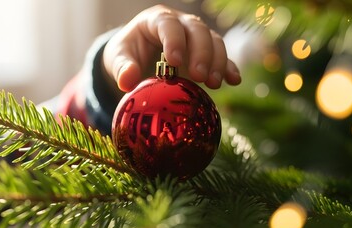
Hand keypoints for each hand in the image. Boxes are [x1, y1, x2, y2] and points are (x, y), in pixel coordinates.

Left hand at [103, 4, 240, 91]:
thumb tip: (127, 80)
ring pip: (213, 41)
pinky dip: (228, 67)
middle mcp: (179, 24)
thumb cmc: (126, 53)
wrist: (136, 56)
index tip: (175, 62)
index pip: (168, 24)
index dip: (174, 40)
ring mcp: (195, 37)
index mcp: (156, 20)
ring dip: (217, 62)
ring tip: (214, 83)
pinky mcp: (204, 52)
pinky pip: (220, 56)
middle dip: (201, 53)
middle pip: (197, 30)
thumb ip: (121, 67)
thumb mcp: (118, 57)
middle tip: (199, 76)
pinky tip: (234, 80)